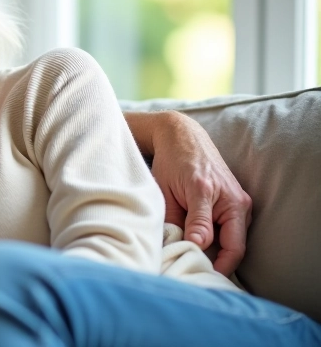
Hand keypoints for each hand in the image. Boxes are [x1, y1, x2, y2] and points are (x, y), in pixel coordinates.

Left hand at [144, 111, 252, 274]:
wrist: (182, 137)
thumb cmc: (173, 162)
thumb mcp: (171, 191)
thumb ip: (186, 220)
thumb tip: (195, 246)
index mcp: (221, 200)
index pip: (230, 248)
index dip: (215, 266)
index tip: (195, 274)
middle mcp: (237, 203)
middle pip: (236, 248)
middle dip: (218, 265)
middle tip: (194, 274)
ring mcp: (240, 203)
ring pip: (233, 241)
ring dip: (217, 254)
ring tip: (191, 261)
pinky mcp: (236, 203)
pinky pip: (231, 230)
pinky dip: (218, 242)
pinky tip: (198, 247)